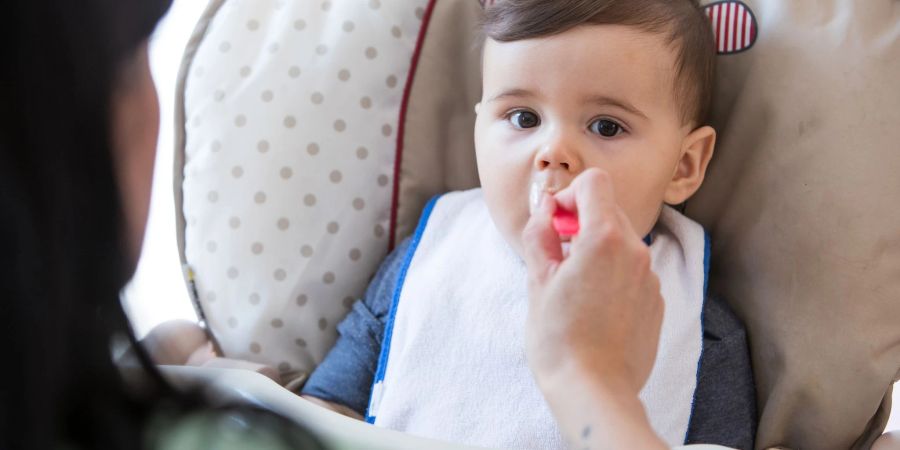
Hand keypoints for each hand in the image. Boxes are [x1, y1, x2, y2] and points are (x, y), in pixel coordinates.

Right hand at [521, 168, 663, 395]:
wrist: (594, 390)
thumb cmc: (559, 339)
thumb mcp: (537, 280)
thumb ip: (540, 234)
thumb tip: (546, 209)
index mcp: (604, 238)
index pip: (594, 183)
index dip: (569, 195)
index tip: (554, 223)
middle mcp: (635, 251)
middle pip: (608, 211)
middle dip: (580, 223)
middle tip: (556, 257)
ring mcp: (650, 277)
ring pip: (621, 242)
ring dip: (596, 250)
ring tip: (574, 287)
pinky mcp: (656, 300)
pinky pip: (633, 271)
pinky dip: (613, 275)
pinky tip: (593, 307)